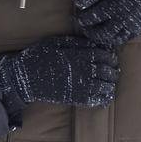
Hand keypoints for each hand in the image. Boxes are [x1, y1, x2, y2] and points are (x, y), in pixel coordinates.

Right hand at [0, 35, 118, 112]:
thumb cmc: (38, 57)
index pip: (102, 55)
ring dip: (110, 84)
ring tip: (112, 83)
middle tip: (115, 70)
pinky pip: (94, 99)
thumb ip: (74, 42)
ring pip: (103, 85)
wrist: (25, 78)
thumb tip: (91, 42)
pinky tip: (106, 97)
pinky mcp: (75, 98)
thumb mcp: (54, 42)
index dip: (110, 56)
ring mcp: (79, 85)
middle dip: (112, 70)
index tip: (112, 58)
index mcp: (78, 55)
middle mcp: (82, 70)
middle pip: (105, 70)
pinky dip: (103, 98)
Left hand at [73, 0, 140, 47]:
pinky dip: (113, 38)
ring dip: (101, 37)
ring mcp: (132, 25)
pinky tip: (107, 31)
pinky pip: (124, 39)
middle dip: (90, 31)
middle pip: (101, 33)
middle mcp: (124, 18)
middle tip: (84, 26)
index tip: (77, 16)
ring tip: (94, 30)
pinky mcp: (138, 28)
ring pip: (113, 39)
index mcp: (115, 5)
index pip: (93, 17)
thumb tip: (76, 3)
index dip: (82, 18)